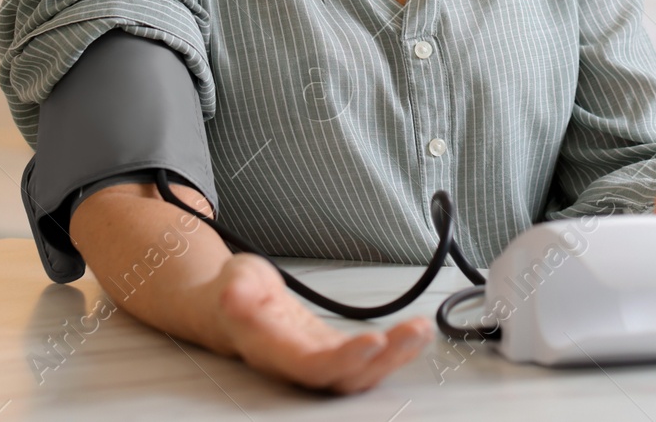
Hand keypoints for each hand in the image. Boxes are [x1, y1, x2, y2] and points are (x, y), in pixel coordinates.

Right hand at [208, 253, 432, 393]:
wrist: (232, 309)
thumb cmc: (236, 292)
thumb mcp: (234, 279)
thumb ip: (237, 290)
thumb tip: (232, 296)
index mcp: (272, 350)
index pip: (309, 364)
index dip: (342, 360)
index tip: (374, 343)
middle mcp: (298, 364)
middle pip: (344, 375)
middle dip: (384, 359)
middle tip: (415, 331)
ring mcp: (319, 361)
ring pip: (361, 372)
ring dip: (396, 355)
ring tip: (423, 329)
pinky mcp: (334, 353)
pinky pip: (367, 360)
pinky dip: (395, 349)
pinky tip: (417, 333)